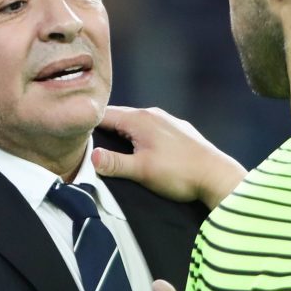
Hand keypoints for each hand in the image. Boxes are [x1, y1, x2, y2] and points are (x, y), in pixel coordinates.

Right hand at [92, 106, 246, 209]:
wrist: (217, 176)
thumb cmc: (179, 173)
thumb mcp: (141, 171)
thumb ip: (114, 163)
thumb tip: (90, 157)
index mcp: (140, 120)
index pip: (104, 115)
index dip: (87, 123)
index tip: (73, 132)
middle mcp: (154, 114)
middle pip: (120, 117)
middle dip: (103, 127)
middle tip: (87, 141)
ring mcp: (168, 121)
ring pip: (136, 122)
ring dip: (123, 132)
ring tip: (111, 146)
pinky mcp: (180, 130)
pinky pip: (152, 128)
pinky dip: (140, 135)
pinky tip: (140, 148)